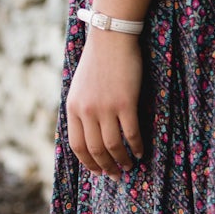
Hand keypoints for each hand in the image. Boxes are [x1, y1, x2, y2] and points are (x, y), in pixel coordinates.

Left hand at [67, 30, 145, 177]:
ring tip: (129, 166)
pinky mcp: (125, 103)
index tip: (97, 171)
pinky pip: (131, 133)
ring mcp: (105, 107)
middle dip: (106, 167)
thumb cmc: (98, 61)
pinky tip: (141, 152)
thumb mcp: (79, 87)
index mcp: (72, 107)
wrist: (111, 38)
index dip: (88, 163)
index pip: (77, 145)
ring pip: (113, 145)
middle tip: (116, 175)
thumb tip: (89, 133)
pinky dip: (137, 146)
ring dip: (122, 160)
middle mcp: (86, 111)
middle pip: (95, 149)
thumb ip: (81, 109)